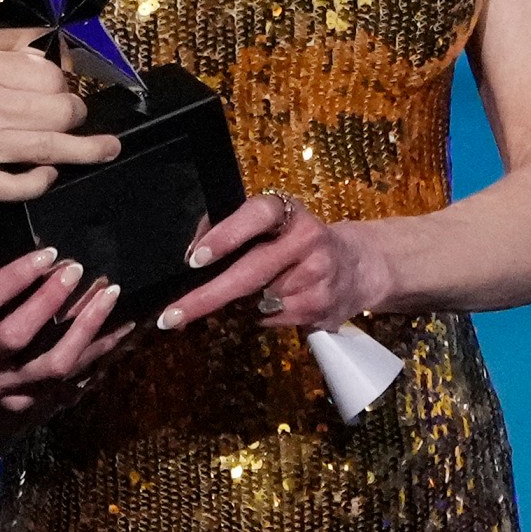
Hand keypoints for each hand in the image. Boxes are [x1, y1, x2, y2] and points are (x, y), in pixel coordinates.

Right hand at [0, 45, 120, 205]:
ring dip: (85, 151)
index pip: (46, 75)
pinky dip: (40, 181)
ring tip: (107, 150)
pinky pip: (19, 185)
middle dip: (76, 115)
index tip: (61, 92)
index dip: (62, 85)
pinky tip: (48, 176)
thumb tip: (40, 58)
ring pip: (49, 147)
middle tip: (75, 119)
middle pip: (57, 109)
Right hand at [0, 248, 132, 453]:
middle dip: (51, 302)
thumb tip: (13, 217)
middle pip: (16, 336)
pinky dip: (97, 355)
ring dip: (86, 330)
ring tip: (111, 296)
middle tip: (79, 270)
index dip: (16, 276)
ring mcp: (3, 387)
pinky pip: (68, 381)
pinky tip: (121, 330)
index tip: (49, 252)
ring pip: (51, 366)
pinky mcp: (25, 402)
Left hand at [154, 194, 388, 332]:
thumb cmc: (296, 240)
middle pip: (251, 273)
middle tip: (171, 316)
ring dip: (237, 305)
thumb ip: (231, 229)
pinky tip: (275, 303)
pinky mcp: (320, 308)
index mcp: (289, 211)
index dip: (225, 235)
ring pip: (256, 302)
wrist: (360, 266)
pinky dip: (259, 316)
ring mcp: (317, 277)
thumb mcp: (273, 222)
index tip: (196, 259)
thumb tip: (191, 257)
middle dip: (206, 297)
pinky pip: (270, 320)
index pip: (256, 214)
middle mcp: (307, 240)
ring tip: (251, 292)